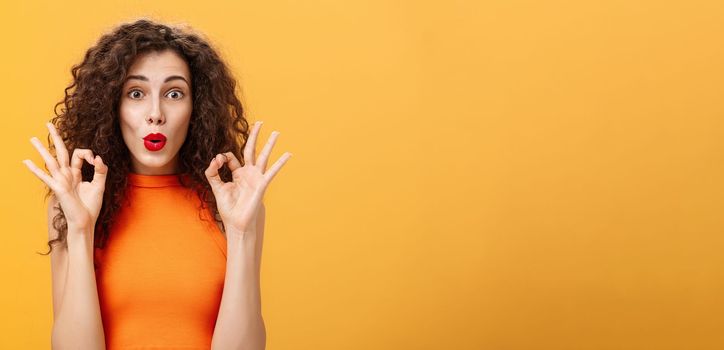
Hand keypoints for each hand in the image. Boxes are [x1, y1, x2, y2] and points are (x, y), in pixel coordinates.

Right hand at [22, 122, 108, 232]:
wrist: (85, 221)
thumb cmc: (91, 206)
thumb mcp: (100, 185)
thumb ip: (101, 171)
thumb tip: (98, 157)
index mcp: (76, 173)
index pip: (78, 154)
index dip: (88, 153)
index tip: (95, 161)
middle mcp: (66, 175)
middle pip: (60, 152)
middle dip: (56, 137)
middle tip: (48, 123)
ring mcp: (61, 181)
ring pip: (50, 161)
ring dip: (41, 149)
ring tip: (32, 138)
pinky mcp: (58, 189)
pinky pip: (46, 177)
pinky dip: (36, 169)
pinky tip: (26, 162)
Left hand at [204, 121, 291, 235]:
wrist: (237, 223)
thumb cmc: (229, 208)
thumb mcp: (216, 188)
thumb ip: (213, 172)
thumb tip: (215, 158)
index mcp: (237, 174)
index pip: (230, 157)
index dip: (222, 157)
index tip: (217, 163)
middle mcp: (248, 173)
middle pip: (251, 149)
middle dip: (254, 136)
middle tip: (259, 122)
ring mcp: (256, 177)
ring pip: (263, 156)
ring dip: (269, 143)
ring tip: (276, 132)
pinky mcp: (262, 183)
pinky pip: (272, 170)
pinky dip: (280, 162)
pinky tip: (288, 154)